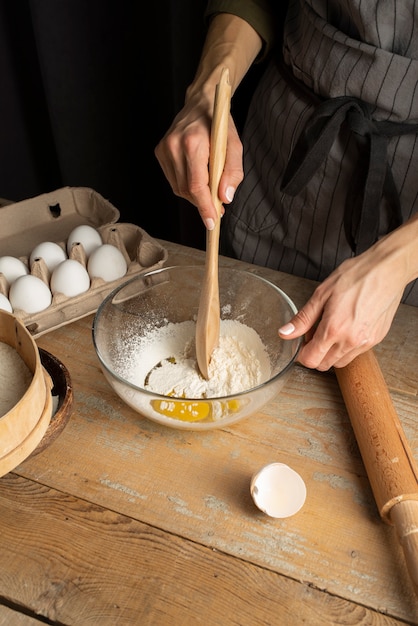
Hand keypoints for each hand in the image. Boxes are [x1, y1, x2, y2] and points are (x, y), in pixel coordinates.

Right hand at [154, 92, 243, 229]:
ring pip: (178, 188)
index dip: (204, 207)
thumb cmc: (219, 124)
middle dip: (202, 203)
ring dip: (195, 195)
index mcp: (193, 143)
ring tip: (209, 191)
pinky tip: (197, 178)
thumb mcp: (235, 145)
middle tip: (217, 207)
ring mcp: (164, 149)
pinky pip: (173, 180)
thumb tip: (225, 197)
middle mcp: (174, 146)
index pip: (196, 186)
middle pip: (187, 190)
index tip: (212, 222)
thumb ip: (233, 173)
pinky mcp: (159, 152)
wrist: (201, 103)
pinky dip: (186, 186)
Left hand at [278, 242, 407, 370]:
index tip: (302, 344)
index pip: (311, 360)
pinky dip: (347, 347)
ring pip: (341, 362)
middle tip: (315, 334)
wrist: (387, 270)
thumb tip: (285, 333)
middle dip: (316, 354)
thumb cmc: (356, 276)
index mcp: (333, 329)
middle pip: (325, 365)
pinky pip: (356, 353)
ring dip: (331, 352)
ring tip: (331, 330)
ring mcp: (365, 342)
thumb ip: (303, 319)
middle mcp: (350, 340)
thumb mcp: (321, 294)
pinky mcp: (376, 339)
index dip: (302, 354)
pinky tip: (346, 328)